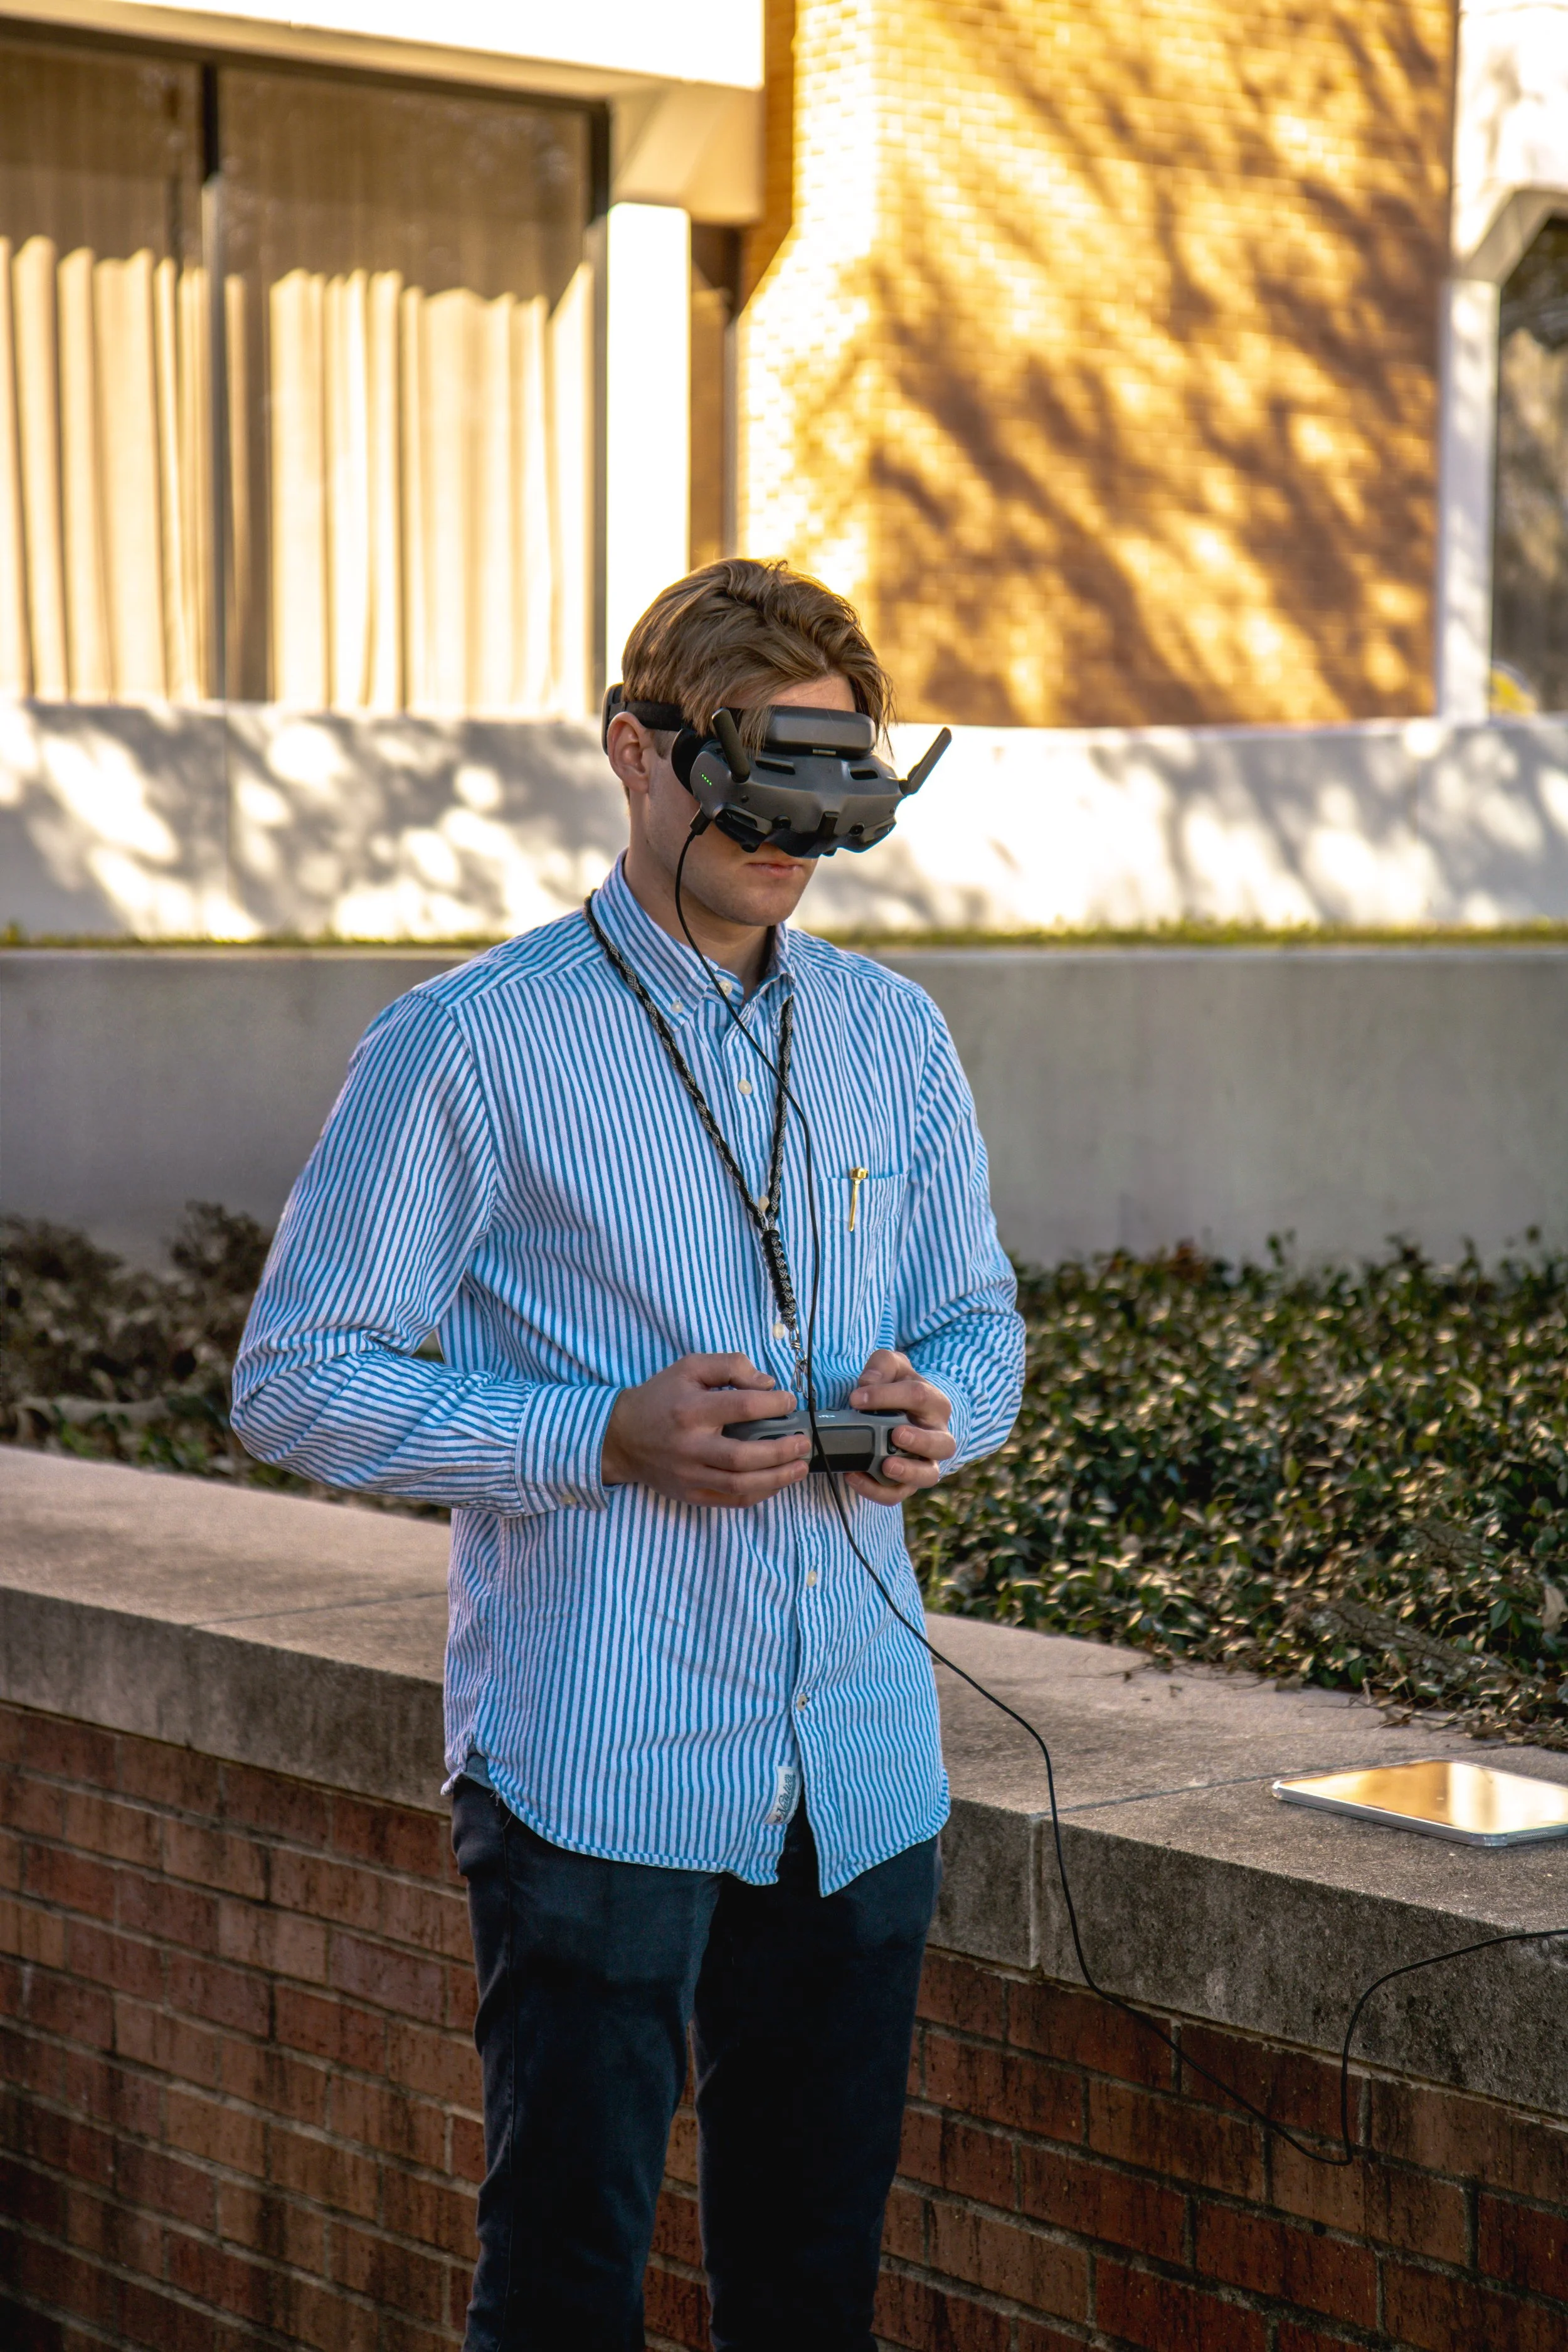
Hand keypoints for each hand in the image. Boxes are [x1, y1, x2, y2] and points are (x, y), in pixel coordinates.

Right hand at [601, 1354, 810, 1508]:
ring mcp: (689, 1475)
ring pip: (740, 1485)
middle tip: (803, 1441)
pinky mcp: (691, 1494)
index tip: (788, 1402)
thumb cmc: (661, 1397)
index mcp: (690, 1410)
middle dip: (781, 1451)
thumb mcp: (690, 1367)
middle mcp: (689, 1446)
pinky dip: (760, 1493)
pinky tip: (777, 1482)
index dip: (774, 1405)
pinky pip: (731, 1500)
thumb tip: (767, 1384)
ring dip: (777, 1478)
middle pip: (743, 1456)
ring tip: (800, 1466)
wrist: (622, 1437)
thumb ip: (730, 1366)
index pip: (742, 1408)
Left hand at [845, 1348, 955, 1503]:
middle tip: (896, 1434)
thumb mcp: (892, 1366)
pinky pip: (898, 1493)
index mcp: (935, 1404)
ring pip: (928, 1475)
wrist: (903, 1410)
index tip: (856, 1398)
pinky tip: (855, 1477)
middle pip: (941, 1443)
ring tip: (887, 1466)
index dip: (886, 1396)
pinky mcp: (907, 1481)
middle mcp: (936, 1435)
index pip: (918, 1397)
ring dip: (909, 1472)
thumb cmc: (897, 1387)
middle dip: (920, 1441)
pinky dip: (878, 1490)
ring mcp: (924, 1462)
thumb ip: (882, 1365)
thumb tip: (867, 1383)